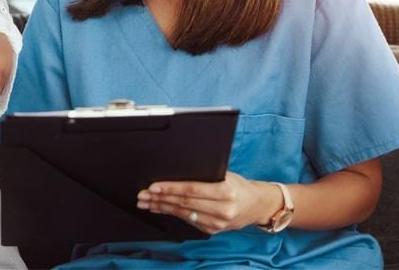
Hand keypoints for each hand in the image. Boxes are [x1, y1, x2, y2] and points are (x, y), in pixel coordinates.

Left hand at [136, 172, 282, 234]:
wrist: (256, 205)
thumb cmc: (238, 185)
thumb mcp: (225, 174)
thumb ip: (204, 174)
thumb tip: (175, 169)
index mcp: (225, 192)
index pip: (191, 190)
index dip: (170, 188)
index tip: (153, 186)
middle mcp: (222, 209)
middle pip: (184, 203)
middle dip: (160, 198)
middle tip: (142, 194)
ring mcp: (217, 223)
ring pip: (183, 213)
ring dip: (161, 207)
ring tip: (145, 202)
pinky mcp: (213, 230)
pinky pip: (188, 220)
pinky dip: (171, 213)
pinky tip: (159, 208)